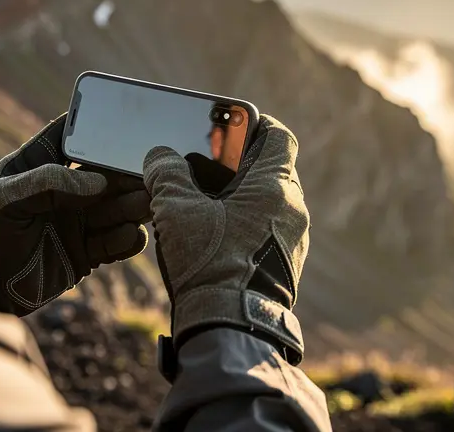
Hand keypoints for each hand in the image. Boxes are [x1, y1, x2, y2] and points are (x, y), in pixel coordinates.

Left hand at [0, 115, 150, 315]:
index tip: (127, 123)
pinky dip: (128, 238)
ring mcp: (77, 221)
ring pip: (117, 208)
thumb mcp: (6, 198)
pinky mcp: (85, 252)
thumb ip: (48, 183)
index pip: (75, 138)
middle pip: (107, 175)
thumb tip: (97, 181)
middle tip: (151, 171)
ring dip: (134, 205)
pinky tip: (132, 234)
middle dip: (128, 172)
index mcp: (41, 165)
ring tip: (147, 203)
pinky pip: (116, 242)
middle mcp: (65, 191)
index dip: (99, 128)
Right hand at [143, 115, 309, 362]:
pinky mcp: (285, 267)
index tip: (228, 123)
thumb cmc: (208, 264)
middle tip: (202, 164)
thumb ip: (165, 173)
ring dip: (238, 197)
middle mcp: (294, 210)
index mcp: (276, 187)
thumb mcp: (175, 210)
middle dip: (236, 164)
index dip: (253, 123)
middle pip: (269, 170)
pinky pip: (266, 231)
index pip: (278, 135)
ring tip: (200, 202)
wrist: (231, 329)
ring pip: (268, 203)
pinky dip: (243, 225)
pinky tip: (211, 236)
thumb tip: (159, 155)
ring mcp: (293, 241)